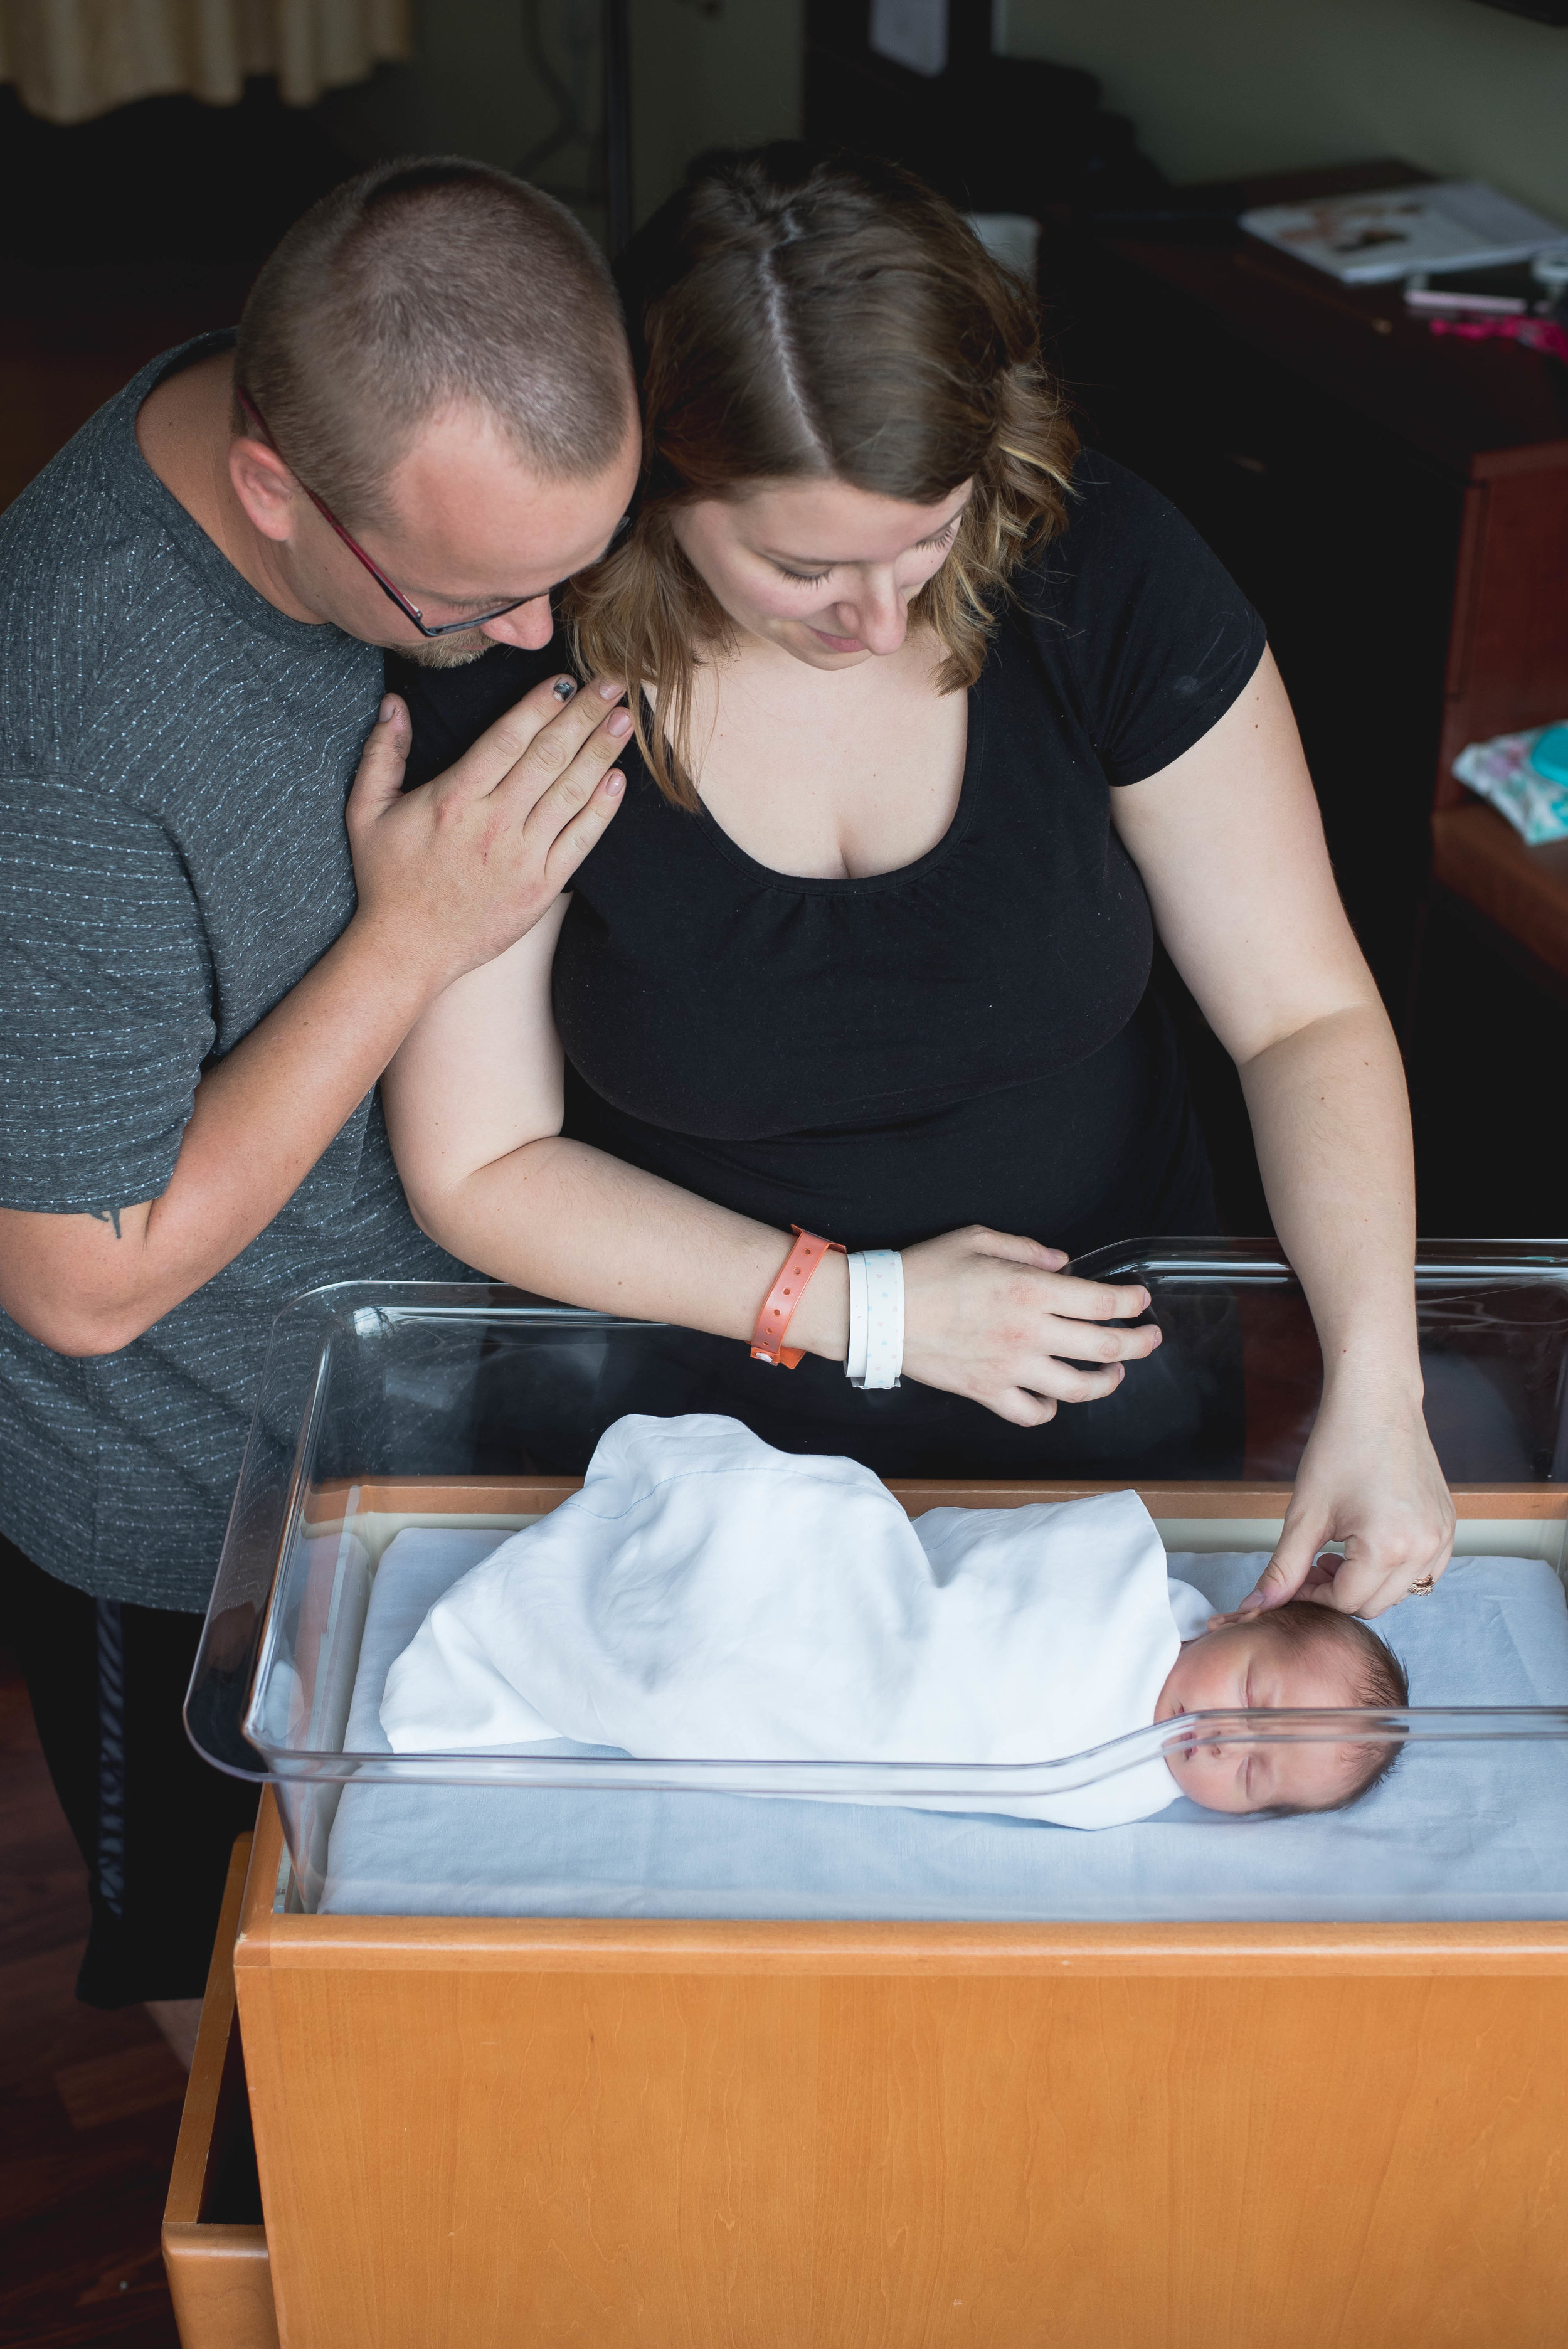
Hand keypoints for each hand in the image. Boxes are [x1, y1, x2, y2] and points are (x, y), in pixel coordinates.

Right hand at [345, 673, 629, 986]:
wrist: (409, 949)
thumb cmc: (388, 880)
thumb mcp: (367, 812)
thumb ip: (381, 755)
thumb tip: (394, 704)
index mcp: (454, 799)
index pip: (509, 738)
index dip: (541, 705)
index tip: (566, 679)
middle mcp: (494, 823)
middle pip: (549, 757)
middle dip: (585, 716)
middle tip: (612, 684)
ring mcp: (523, 856)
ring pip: (571, 793)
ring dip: (602, 753)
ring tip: (625, 720)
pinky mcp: (542, 887)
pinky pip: (580, 840)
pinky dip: (601, 809)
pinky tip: (616, 779)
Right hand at [899, 1225, 1161, 1426]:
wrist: (879, 1312)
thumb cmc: (925, 1270)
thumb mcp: (978, 1239)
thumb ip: (1027, 1249)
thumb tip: (1063, 1263)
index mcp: (1030, 1291)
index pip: (1102, 1302)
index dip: (1131, 1301)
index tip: (1140, 1299)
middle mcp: (1028, 1333)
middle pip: (1105, 1347)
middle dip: (1139, 1343)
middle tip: (1149, 1337)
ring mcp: (1010, 1368)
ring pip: (1079, 1388)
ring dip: (1107, 1382)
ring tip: (1115, 1373)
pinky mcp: (988, 1393)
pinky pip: (1033, 1413)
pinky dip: (1051, 1409)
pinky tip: (1054, 1396)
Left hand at [1235, 1373, 1454, 1620]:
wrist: (1377, 1402)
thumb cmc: (1340, 1447)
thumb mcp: (1305, 1513)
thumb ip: (1283, 1567)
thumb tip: (1255, 1605)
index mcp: (1389, 1548)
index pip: (1346, 1602)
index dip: (1313, 1595)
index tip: (1296, 1575)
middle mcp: (1424, 1548)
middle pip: (1374, 1604)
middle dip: (1339, 1592)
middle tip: (1315, 1562)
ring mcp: (1442, 1538)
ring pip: (1401, 1592)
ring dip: (1368, 1583)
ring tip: (1342, 1550)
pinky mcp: (1448, 1526)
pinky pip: (1424, 1571)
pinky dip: (1396, 1570)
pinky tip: (1371, 1543)